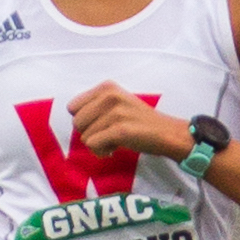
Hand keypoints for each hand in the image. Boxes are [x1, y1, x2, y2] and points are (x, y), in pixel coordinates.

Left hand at [66, 82, 188, 157]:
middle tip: (108, 134)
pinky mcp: (120, 130)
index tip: (100, 124)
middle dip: (89, 133)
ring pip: (84, 137)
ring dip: (98, 144)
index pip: (72, 107)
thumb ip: (95, 105)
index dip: (84, 120)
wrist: (167, 133)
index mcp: (107, 87)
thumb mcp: (117, 102)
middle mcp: (110, 96)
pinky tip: (115, 148)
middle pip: (76, 123)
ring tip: (114, 141)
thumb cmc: (138, 121)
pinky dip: (102, 152)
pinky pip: (93, 145)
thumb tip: (73, 117)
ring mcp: (116, 112)